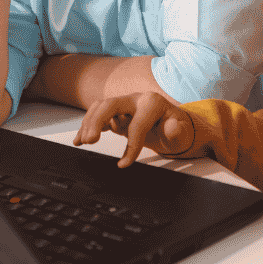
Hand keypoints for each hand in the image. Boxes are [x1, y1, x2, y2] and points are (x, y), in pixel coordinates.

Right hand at [74, 92, 193, 167]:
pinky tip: (80, 139)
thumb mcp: (182, 133)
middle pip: (110, 105)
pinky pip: (98, 115)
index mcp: (152, 103)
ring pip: (100, 107)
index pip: (137, 124)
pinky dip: (87, 126)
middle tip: (90, 141)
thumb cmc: (177, 129)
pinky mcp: (118, 113)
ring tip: (84, 141)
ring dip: (89, 123)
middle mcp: (136, 99)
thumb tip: (172, 127)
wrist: (174, 126)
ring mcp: (125, 105)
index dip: (131, 146)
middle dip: (97, 121)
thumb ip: (177, 131)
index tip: (125, 164)